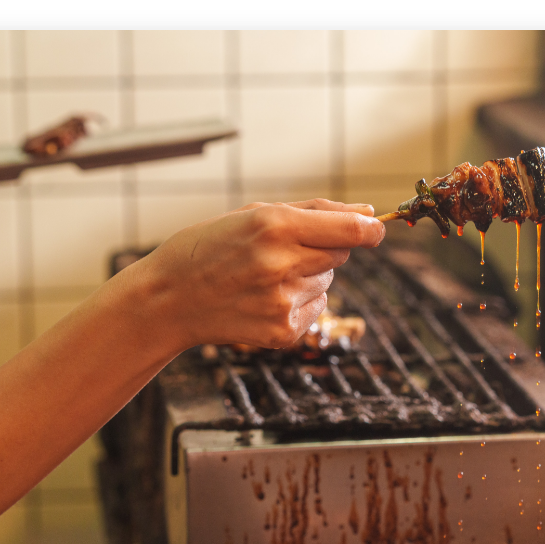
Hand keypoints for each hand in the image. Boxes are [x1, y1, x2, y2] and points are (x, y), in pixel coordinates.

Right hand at [137, 198, 384, 351]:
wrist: (169, 299)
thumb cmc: (210, 247)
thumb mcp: (253, 213)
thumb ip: (315, 211)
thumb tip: (367, 212)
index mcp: (275, 226)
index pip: (352, 230)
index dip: (370, 230)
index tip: (376, 229)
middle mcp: (282, 264)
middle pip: (341, 255)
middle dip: (325, 249)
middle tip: (285, 250)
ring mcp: (282, 302)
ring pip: (327, 281)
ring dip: (307, 276)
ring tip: (263, 277)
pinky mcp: (282, 332)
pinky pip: (316, 308)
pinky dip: (299, 302)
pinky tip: (262, 299)